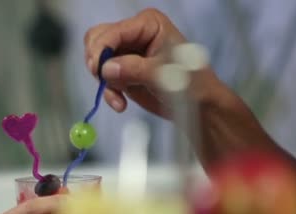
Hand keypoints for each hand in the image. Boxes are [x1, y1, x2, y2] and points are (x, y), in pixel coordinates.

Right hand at [85, 8, 219, 117]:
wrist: (198, 107)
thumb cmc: (191, 84)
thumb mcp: (163, 75)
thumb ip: (134, 69)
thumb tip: (106, 69)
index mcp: (148, 24)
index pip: (115, 30)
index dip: (102, 47)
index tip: (97, 68)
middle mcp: (135, 34)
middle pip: (98, 38)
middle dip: (97, 61)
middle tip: (101, 79)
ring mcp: (127, 53)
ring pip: (98, 60)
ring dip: (104, 81)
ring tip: (118, 99)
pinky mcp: (123, 72)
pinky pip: (104, 79)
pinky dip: (109, 92)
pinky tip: (120, 104)